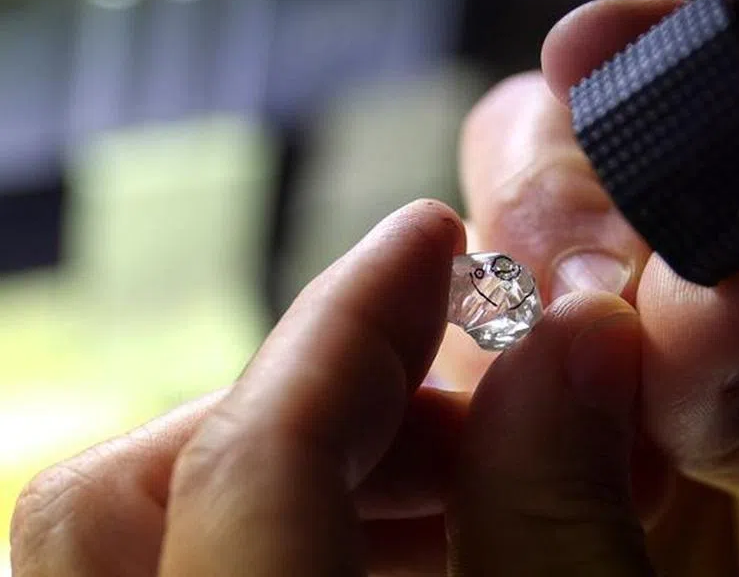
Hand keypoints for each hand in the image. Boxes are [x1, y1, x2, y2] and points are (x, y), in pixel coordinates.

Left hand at [8, 200, 659, 575]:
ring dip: (296, 471)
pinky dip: (274, 537)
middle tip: (461, 397)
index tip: (433, 238)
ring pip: (128, 545)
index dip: (350, 323)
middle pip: (123, 498)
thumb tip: (570, 341)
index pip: (251, 465)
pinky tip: (399, 552)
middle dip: (311, 400)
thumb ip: (561, 517)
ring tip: (456, 481)